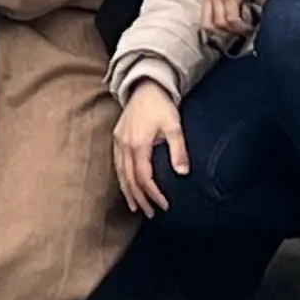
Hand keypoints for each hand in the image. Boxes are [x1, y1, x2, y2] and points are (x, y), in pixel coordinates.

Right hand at [111, 83, 186, 218]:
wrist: (145, 86)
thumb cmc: (161, 105)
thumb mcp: (174, 126)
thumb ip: (178, 149)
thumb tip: (182, 173)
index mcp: (138, 144)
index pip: (144, 177)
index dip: (153, 194)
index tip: (163, 205)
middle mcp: (125, 145)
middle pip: (129, 180)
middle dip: (139, 199)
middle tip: (150, 213)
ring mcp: (118, 141)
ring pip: (120, 173)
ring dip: (128, 192)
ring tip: (135, 207)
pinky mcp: (117, 137)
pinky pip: (117, 164)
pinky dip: (122, 178)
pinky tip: (127, 186)